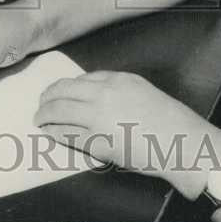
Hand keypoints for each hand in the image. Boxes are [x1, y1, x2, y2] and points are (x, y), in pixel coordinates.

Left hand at [34, 71, 220, 198]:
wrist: (181, 142)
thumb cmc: (168, 121)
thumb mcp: (142, 92)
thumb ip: (117, 90)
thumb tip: (93, 97)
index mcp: (118, 80)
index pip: (82, 79)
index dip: (65, 87)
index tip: (58, 91)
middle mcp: (105, 94)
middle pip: (64, 91)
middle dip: (48, 97)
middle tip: (41, 103)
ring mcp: (99, 118)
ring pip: (60, 111)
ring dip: (45, 114)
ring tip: (39, 118)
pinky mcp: (98, 142)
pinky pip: (68, 135)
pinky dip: (54, 132)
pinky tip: (49, 132)